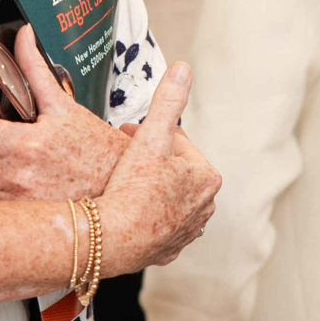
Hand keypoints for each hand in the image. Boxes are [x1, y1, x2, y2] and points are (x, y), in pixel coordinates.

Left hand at [0, 25, 129, 199]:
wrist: (126, 194)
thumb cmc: (99, 150)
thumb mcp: (67, 107)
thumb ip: (37, 71)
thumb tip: (23, 36)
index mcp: (28, 141)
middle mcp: (21, 173)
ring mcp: (23, 202)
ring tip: (12, 176)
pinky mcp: (28, 223)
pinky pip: (0, 214)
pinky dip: (5, 204)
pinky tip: (24, 195)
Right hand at [96, 63, 218, 270]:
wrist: (112, 238)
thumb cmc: (133, 185)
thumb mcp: (151, 136)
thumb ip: (168, 101)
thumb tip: (183, 68)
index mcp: (207, 177)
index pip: (177, 143)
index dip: (148, 134)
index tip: (124, 134)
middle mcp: (205, 207)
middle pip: (173, 172)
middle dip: (150, 160)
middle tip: (122, 157)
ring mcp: (187, 232)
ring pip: (165, 198)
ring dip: (148, 187)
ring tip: (122, 183)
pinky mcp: (168, 252)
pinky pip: (155, 225)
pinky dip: (143, 215)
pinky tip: (125, 209)